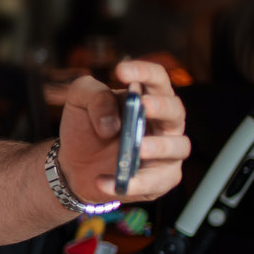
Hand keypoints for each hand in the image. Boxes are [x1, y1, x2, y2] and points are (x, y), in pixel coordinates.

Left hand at [58, 59, 189, 204]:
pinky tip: (103, 181)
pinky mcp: (160, 179)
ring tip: (138, 148)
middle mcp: (163, 123)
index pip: (157, 78)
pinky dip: (132, 182)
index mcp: (147, 97)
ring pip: (179, 147)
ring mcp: (166, 152)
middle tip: (145, 106)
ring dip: (160, 147)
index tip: (120, 71)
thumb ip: (93, 96)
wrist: (74, 166)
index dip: (144, 72)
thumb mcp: (80, 102)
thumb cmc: (85, 128)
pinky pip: (155, 182)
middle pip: (176, 110)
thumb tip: (113, 122)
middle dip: (162, 107)